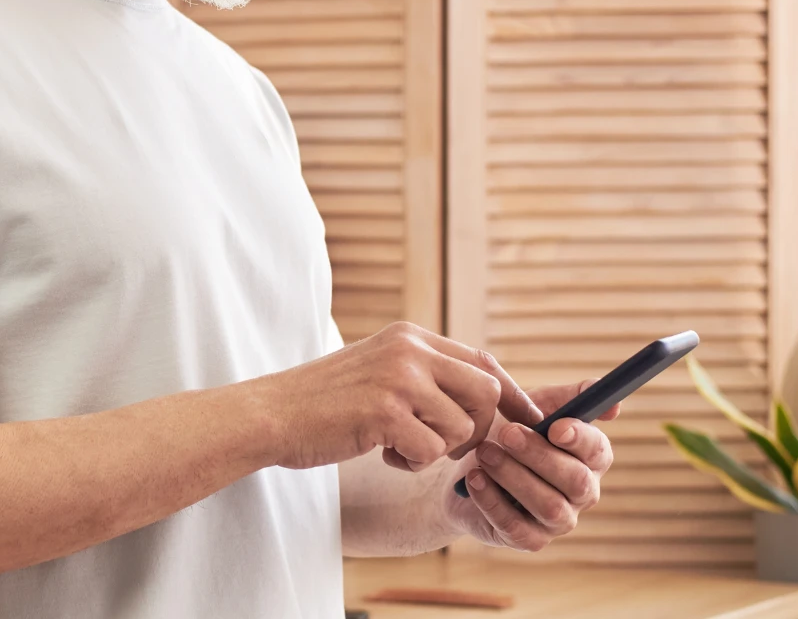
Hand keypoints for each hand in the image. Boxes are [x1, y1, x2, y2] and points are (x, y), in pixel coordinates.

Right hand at [256, 323, 540, 471]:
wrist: (272, 414)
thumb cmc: (325, 402)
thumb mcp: (380, 371)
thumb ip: (425, 374)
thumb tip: (488, 395)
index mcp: (410, 336)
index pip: (484, 362)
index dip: (511, 396)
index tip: (525, 425)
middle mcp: (408, 349)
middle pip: (487, 392)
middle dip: (478, 429)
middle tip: (446, 446)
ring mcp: (397, 377)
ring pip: (462, 426)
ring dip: (438, 450)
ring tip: (399, 447)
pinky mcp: (384, 410)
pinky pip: (431, 450)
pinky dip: (412, 462)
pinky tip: (382, 453)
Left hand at [444, 380, 616, 551]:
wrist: (461, 469)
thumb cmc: (506, 433)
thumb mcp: (533, 406)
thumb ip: (567, 397)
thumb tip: (607, 398)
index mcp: (589, 458)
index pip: (599, 451)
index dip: (581, 439)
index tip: (555, 427)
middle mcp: (582, 492)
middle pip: (575, 480)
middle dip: (539, 455)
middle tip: (505, 432)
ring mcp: (559, 520)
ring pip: (548, 506)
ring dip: (513, 476)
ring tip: (484, 453)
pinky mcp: (530, 540)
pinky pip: (516, 527)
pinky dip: (492, 501)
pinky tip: (473, 478)